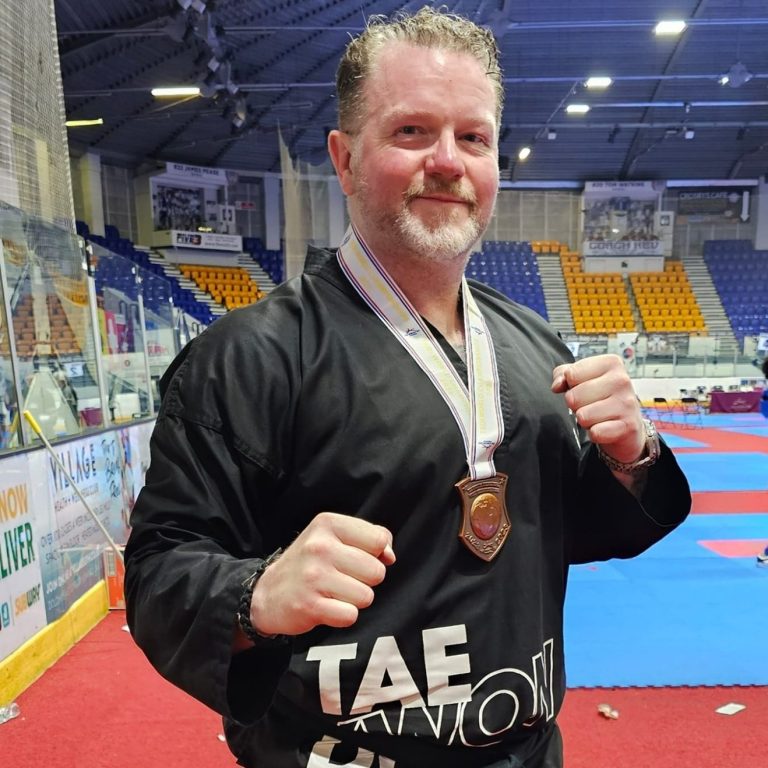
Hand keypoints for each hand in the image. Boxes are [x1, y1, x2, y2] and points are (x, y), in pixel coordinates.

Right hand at [249, 512, 395, 636]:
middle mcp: (319, 546)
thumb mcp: (333, 537)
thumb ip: (368, 539)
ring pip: (366, 596)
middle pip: (377, 571)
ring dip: (354, 600)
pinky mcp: (309, 605)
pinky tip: (327, 607)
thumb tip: (390, 556)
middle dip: (366, 580)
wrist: (266, 593)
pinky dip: (343, 616)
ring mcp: (313, 576)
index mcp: (328, 524)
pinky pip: (350, 616)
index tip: (358, 559)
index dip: (376, 554)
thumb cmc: (309, 564)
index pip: (379, 540)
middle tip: (343, 579)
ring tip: (334, 593)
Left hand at [551, 354, 644, 464]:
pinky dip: (595, 434)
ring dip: (585, 420)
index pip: (570, 375)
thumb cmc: (600, 396)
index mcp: (610, 363)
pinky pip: (596, 433)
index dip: (570, 386)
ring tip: (598, 416)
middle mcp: (621, 380)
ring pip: (583, 416)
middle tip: (590, 405)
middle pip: (573, 397)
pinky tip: (605, 428)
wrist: (627, 423)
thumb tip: (557, 386)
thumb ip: (562, 374)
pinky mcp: (629, 426)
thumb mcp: (581, 378)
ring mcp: (627, 404)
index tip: (584, 388)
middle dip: (576, 405)